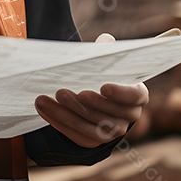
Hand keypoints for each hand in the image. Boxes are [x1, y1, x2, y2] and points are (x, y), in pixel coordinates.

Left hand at [33, 32, 149, 147]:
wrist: (90, 96)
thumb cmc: (99, 74)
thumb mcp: (103, 61)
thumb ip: (104, 52)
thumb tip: (105, 40)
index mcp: (137, 95)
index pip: (134, 96)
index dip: (120, 93)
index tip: (103, 87)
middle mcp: (128, 117)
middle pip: (108, 114)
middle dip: (83, 104)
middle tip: (61, 91)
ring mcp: (112, 132)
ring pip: (91, 128)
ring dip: (65, 114)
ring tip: (44, 99)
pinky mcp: (94, 141)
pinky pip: (77, 135)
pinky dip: (59, 122)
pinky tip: (44, 109)